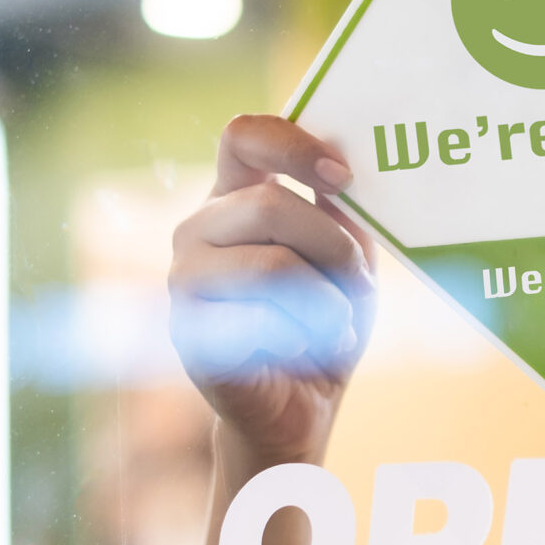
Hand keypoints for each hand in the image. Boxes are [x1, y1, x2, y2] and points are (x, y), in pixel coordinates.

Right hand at [169, 115, 374, 462]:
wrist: (298, 408)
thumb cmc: (323, 325)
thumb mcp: (346, 260)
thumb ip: (341, 213)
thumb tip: (341, 165)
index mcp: (236, 199)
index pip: (243, 136)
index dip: (293, 144)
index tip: (343, 177)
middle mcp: (198, 229)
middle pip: (270, 205)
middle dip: (334, 248)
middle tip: (360, 285)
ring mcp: (183, 278)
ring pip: (272, 264)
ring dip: (327, 300)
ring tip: (339, 326)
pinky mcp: (188, 330)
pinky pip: (261, 319)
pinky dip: (305, 337)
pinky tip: (307, 350)